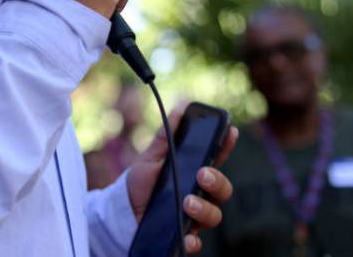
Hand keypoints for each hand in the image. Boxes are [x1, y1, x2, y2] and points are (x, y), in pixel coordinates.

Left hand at [126, 107, 238, 253]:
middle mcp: (199, 195)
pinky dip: (193, 240)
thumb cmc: (140, 183)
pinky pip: (196, 242)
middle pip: (223, 189)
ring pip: (215, 215)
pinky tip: (186, 236)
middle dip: (217, 180)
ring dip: (204, 208)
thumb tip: (179, 109)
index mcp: (193, 172)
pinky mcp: (184, 237)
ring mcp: (194, 216)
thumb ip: (166, 139)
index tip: (230, 130)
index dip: (226, 145)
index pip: (216, 158)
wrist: (121, 213)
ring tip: (187, 202)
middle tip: (202, 174)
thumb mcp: (150, 159)